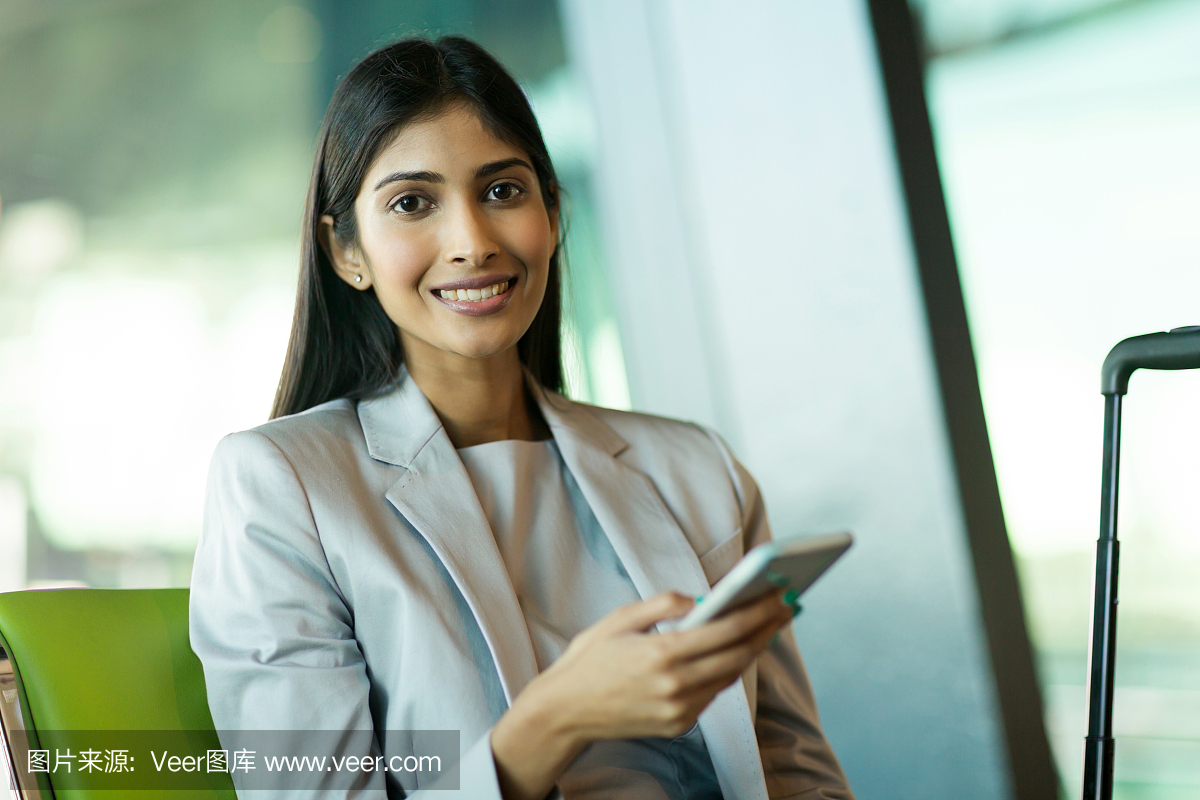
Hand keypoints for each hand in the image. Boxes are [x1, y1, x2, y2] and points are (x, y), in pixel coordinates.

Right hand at [490, 589, 792, 799]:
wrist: (564, 712)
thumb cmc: (589, 659)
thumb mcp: (620, 618)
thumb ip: (663, 604)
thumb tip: (700, 598)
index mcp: (662, 653)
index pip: (726, 628)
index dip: (759, 610)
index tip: (780, 593)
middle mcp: (675, 685)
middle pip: (738, 653)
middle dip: (767, 627)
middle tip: (788, 604)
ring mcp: (679, 709)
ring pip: (730, 675)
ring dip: (752, 648)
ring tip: (769, 624)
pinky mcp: (678, 724)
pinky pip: (712, 693)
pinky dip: (727, 670)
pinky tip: (737, 650)